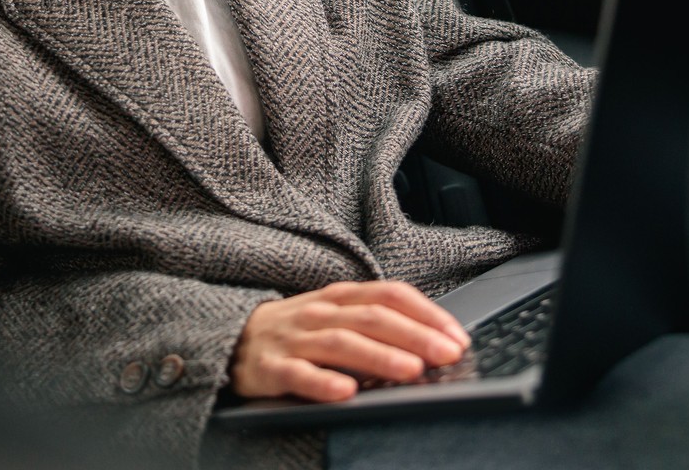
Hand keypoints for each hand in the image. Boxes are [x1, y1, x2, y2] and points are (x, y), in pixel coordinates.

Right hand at [228, 280, 470, 402]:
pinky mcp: (270, 368)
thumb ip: (375, 325)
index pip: (389, 296)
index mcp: (339, 298)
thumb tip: (431, 345)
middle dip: (415, 335)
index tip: (457, 336)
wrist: (231, 339)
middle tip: (448, 354)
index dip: (426, 314)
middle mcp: (318, 313)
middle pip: (372, 318)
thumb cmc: (296, 332)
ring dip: (379, 356)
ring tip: (412, 370)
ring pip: (341, 343)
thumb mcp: (335, 317)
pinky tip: (347, 392)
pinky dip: (324, 383)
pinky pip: (298, 375)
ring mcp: (293, 339)